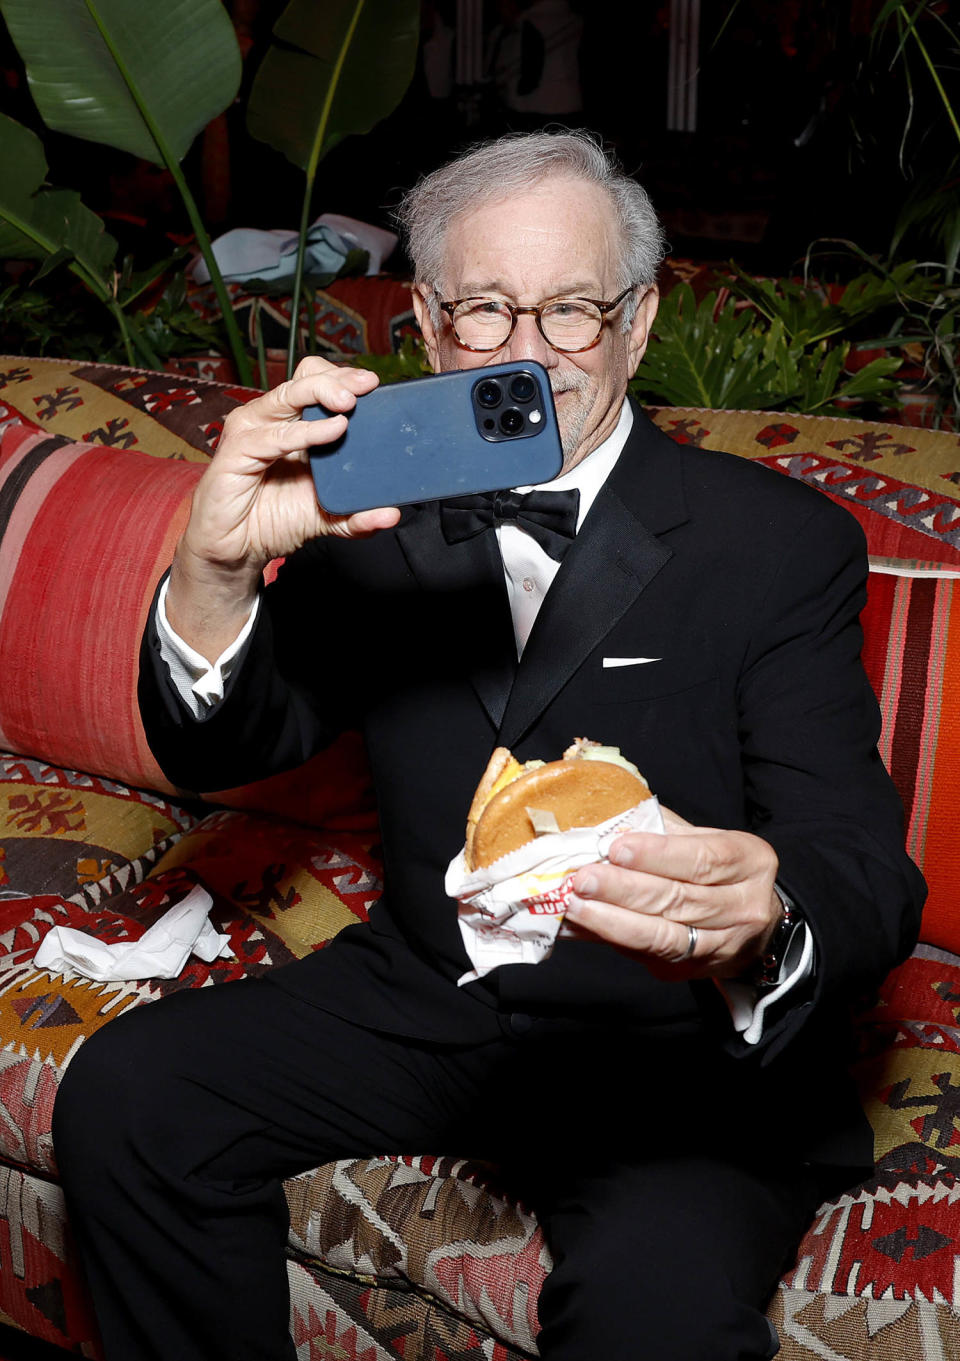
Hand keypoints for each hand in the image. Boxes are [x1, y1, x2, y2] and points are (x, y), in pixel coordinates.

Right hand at [182, 357, 399, 573]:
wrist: (235, 551)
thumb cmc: (272, 522)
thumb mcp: (325, 519)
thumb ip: (356, 517)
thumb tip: (392, 514)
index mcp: (293, 425)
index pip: (317, 382)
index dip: (343, 378)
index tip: (375, 385)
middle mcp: (271, 420)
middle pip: (305, 378)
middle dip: (339, 378)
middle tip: (367, 386)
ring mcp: (252, 431)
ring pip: (288, 395)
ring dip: (322, 393)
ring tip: (350, 405)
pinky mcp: (237, 451)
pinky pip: (273, 435)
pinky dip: (305, 432)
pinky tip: (332, 431)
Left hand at [565, 807, 781, 979]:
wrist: (753, 924)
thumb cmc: (719, 870)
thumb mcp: (706, 839)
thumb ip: (664, 831)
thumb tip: (607, 826)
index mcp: (750, 862)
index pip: (703, 859)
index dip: (658, 855)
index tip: (617, 848)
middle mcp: (744, 907)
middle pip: (680, 900)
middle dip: (626, 890)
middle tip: (585, 878)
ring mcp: (722, 945)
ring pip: (664, 936)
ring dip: (614, 922)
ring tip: (577, 905)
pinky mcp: (694, 970)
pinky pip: (649, 955)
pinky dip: (612, 940)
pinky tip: (584, 926)